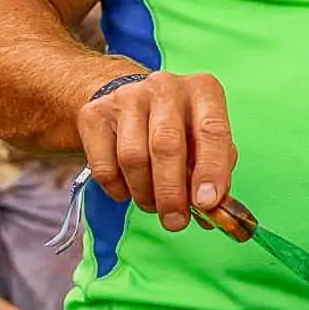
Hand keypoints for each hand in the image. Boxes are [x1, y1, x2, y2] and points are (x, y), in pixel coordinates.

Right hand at [76, 71, 235, 231]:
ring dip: (146, 194)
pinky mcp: (94, 114)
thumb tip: (213, 211)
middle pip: (167, 146)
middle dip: (172, 192)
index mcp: (203, 90)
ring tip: (154, 206)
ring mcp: (127, 96)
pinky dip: (119, 190)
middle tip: (176, 222)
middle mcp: (165, 87)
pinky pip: (104, 166)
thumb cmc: (179, 128)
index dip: (211, 170)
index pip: (212, 131)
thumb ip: (214, 173)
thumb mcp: (204, 141)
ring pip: (133, 159)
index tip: (207, 203)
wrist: (126, 102)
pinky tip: (129, 190)